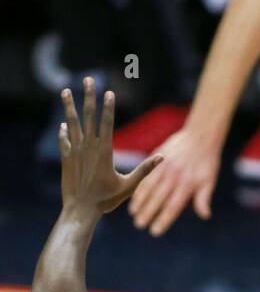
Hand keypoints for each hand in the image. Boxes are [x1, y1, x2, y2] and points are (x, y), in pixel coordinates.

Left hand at [60, 79, 161, 218]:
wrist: (80, 211)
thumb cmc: (106, 200)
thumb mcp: (129, 186)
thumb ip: (145, 170)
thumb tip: (163, 157)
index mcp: (104, 152)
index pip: (106, 123)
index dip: (108, 106)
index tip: (109, 91)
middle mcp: (88, 148)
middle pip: (88, 116)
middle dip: (89, 96)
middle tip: (88, 79)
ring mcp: (75, 153)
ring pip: (72, 124)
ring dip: (69, 106)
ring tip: (65, 90)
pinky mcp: (66, 160)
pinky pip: (64, 141)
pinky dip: (64, 132)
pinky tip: (64, 124)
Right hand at [128, 125, 219, 235]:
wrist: (201, 135)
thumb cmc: (207, 161)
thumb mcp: (209, 180)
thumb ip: (203, 198)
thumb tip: (205, 216)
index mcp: (187, 184)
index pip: (173, 207)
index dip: (163, 220)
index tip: (155, 232)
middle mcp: (174, 176)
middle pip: (158, 199)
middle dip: (148, 213)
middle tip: (139, 225)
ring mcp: (165, 166)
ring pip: (149, 187)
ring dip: (140, 201)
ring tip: (133, 214)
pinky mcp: (158, 157)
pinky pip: (146, 174)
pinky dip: (139, 186)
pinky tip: (134, 196)